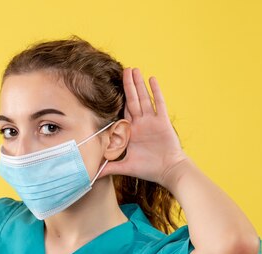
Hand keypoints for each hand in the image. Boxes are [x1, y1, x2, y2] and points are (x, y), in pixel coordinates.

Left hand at [99, 67, 189, 187]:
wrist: (169, 172)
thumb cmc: (148, 169)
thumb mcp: (125, 167)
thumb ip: (109, 168)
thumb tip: (92, 176)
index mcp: (131, 131)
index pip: (122, 112)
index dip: (117, 100)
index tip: (109, 88)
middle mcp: (141, 124)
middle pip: (132, 100)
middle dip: (127, 86)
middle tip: (123, 70)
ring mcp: (152, 121)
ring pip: (143, 98)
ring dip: (138, 84)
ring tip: (134, 69)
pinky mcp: (163, 122)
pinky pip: (159, 103)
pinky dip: (156, 91)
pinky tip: (152, 79)